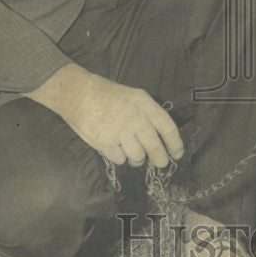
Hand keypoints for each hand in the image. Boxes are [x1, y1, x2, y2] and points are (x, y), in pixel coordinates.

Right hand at [24, 63, 183, 167]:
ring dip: (136, 158)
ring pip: (138, 156)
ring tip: (131, 150)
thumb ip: (147, 115)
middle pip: (154, 147)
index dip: (175, 143)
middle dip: (160, 159)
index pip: (167, 127)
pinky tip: (113, 145)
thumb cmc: (108, 95)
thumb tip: (160, 139)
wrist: (78, 93)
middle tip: (160, 163)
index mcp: (144, 103)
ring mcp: (119, 131)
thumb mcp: (133, 97)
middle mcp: (135, 118)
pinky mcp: (104, 143)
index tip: (178, 153)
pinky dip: (118, 156)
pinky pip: (120, 159)